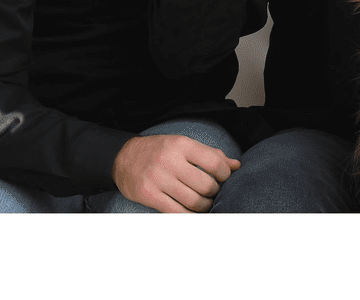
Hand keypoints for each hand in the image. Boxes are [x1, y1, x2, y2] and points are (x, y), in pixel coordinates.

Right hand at [112, 134, 239, 212]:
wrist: (123, 157)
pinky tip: (192, 212)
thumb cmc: (159, 151)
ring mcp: (158, 178)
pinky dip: (189, 215)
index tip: (224, 178)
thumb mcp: (184, 144)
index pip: (214, 163)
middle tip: (213, 193)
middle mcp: (169, 160)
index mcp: (181, 144)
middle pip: (206, 185)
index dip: (225, 174)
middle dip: (215, 193)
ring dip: (204, 206)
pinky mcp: (148, 194)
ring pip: (193, 201)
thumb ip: (210, 154)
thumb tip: (236, 166)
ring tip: (204, 203)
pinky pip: (176, 212)